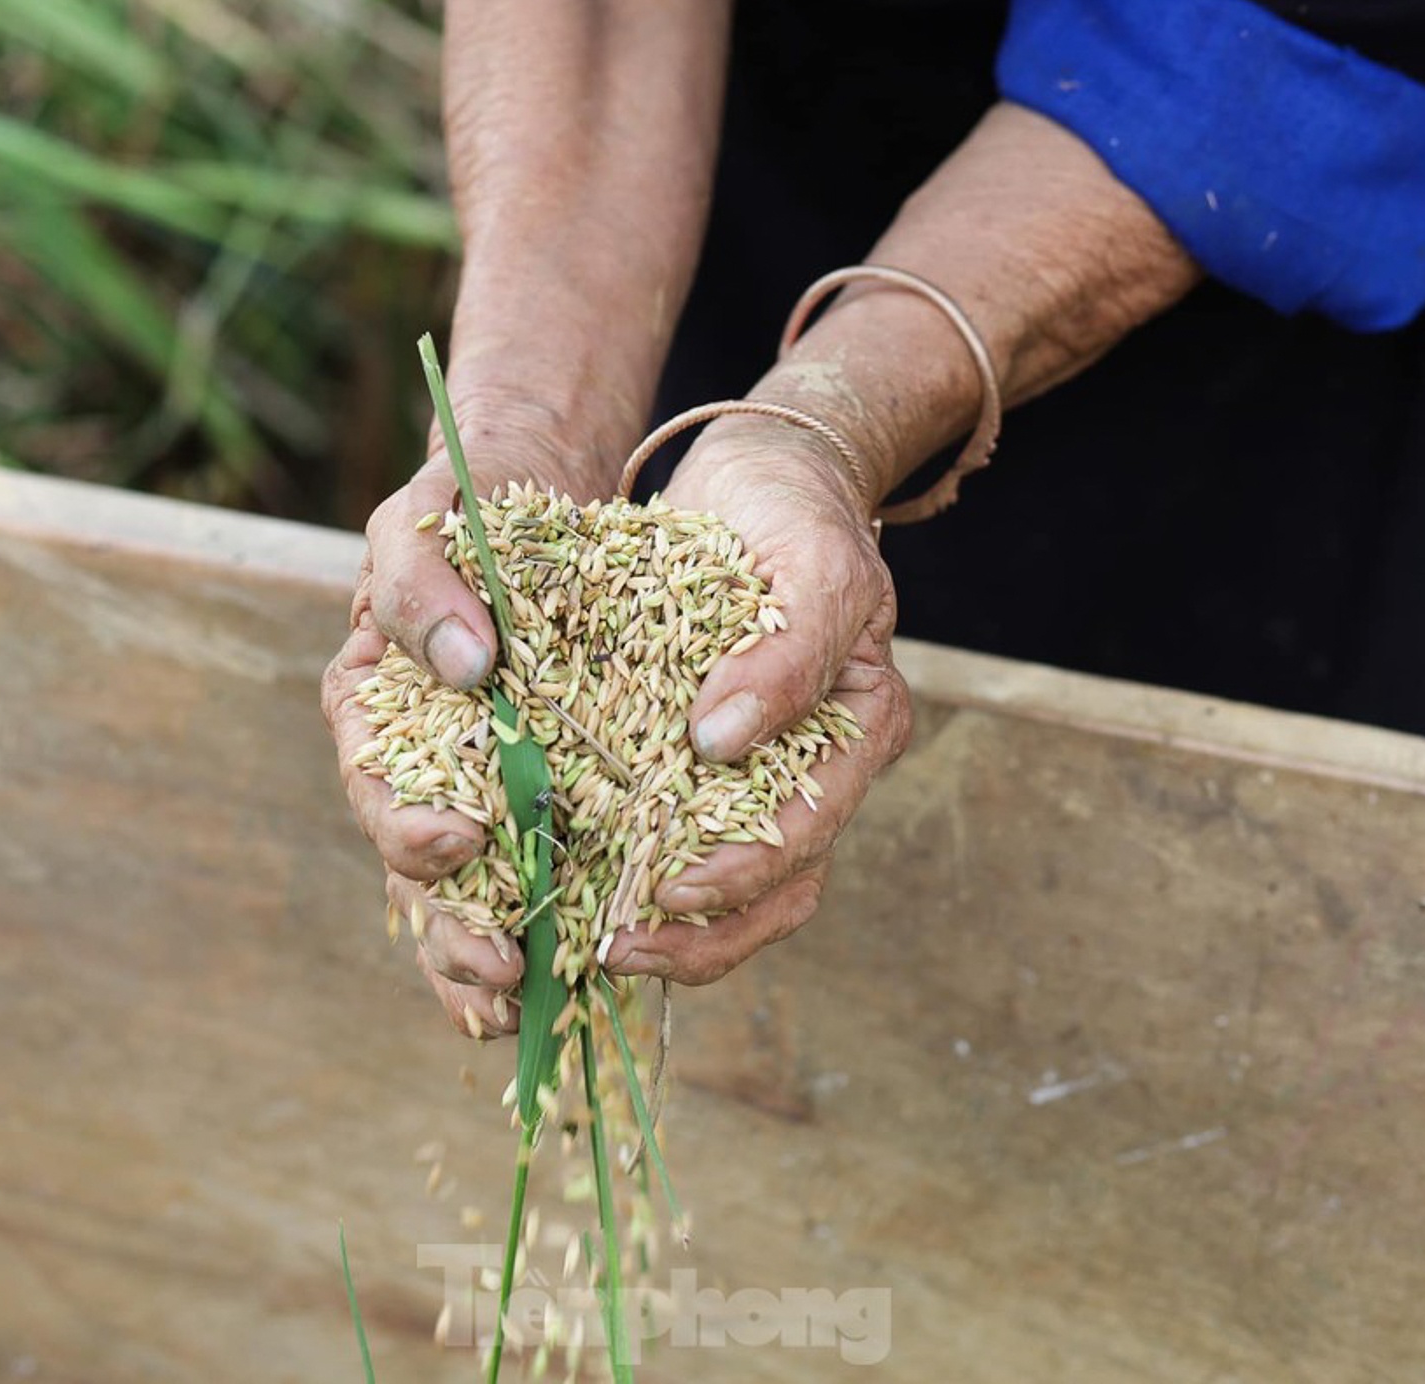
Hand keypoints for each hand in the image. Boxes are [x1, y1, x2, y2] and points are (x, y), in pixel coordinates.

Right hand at [321, 399, 612, 1039]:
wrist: (525, 499)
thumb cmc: (463, 506)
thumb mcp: (427, 520)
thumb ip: (425, 584)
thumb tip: (467, 664)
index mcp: (374, 707)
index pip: (379, 784)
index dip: (409, 824)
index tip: (457, 839)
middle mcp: (416, 764)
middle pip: (420, 869)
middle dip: (455, 926)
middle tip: (500, 965)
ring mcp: (474, 790)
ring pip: (468, 897)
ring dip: (488, 959)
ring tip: (523, 1008)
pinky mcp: (537, 802)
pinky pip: (531, 883)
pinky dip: (538, 939)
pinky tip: (559, 995)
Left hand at [601, 421, 913, 983]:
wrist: (755, 475)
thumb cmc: (796, 513)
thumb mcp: (813, 565)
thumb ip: (789, 653)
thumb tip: (724, 744)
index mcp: (860, 734)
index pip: (810, 832)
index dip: (743, 878)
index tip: (671, 893)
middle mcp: (812, 768)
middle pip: (772, 891)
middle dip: (698, 938)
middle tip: (615, 949)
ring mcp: (752, 770)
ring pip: (720, 883)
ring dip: (660, 928)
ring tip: (586, 943)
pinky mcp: (689, 759)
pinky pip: (662, 831)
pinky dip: (620, 866)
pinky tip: (564, 883)